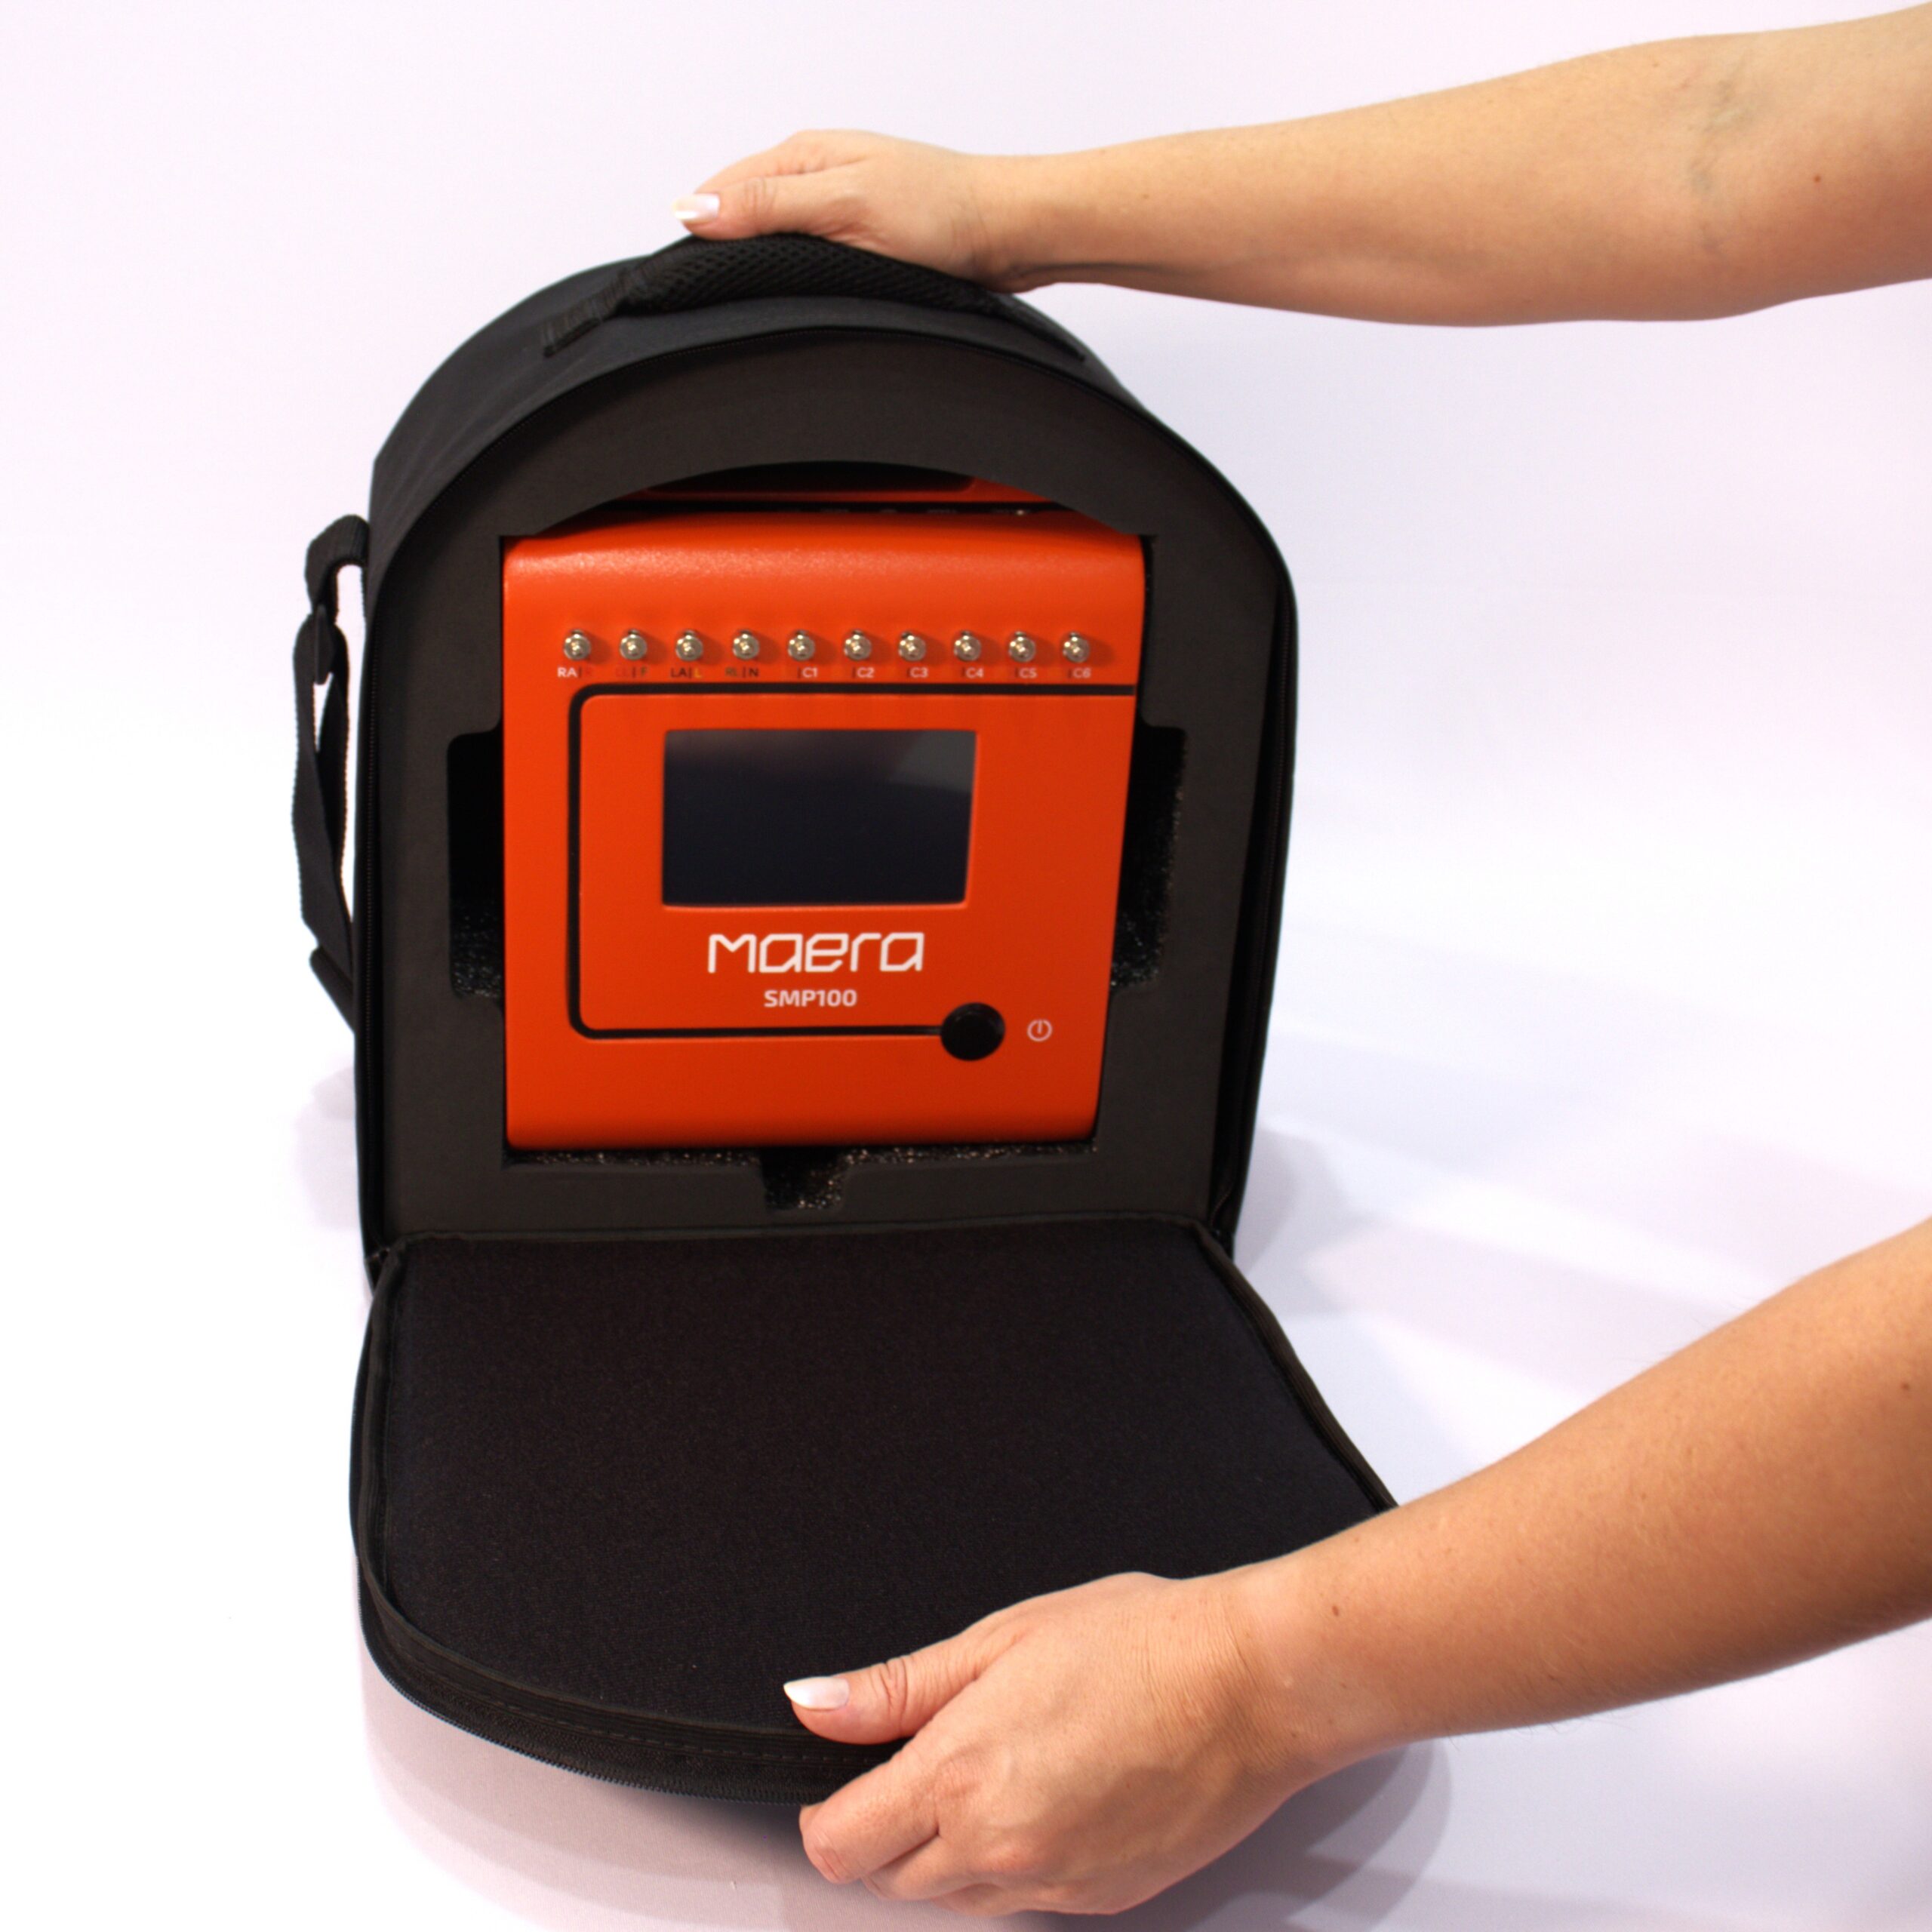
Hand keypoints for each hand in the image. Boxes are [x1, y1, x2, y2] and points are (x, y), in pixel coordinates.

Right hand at [673, 132, 1033, 288]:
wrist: (1009, 231)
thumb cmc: (943, 210)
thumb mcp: (844, 204)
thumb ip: (770, 207)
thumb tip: (695, 208)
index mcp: (801, 157)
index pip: (720, 192)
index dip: (695, 233)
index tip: (676, 280)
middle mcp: (815, 179)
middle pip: (742, 219)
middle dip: (722, 256)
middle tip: (708, 303)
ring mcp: (837, 210)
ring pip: (774, 244)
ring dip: (760, 273)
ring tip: (745, 307)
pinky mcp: (861, 241)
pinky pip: (807, 262)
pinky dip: (794, 283)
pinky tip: (794, 303)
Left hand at [780, 1568, 1341, 1914]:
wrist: (1248, 1684)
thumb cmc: (1137, 1644)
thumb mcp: (998, 1639)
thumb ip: (894, 1687)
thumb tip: (814, 1703)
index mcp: (960, 1778)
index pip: (839, 1847)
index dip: (825, 1814)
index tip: (842, 1783)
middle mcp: (1000, 1850)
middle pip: (890, 1881)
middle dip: (886, 1832)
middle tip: (928, 1760)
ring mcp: (1053, 1886)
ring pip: (954, 1900)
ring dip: (946, 1854)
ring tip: (998, 1769)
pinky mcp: (1100, 1901)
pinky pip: (1022, 1903)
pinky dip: (1012, 1865)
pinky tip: (1049, 1795)